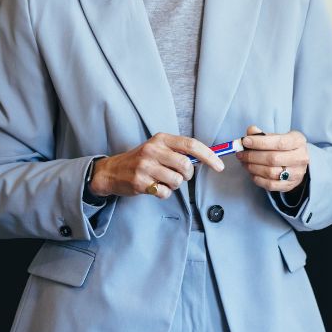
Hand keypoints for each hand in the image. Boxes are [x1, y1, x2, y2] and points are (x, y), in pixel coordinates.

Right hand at [90, 133, 225, 199]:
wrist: (112, 171)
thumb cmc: (141, 160)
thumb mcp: (157, 148)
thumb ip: (178, 151)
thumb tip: (206, 159)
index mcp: (160, 139)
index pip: (191, 144)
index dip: (209, 156)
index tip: (220, 166)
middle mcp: (152, 150)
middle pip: (186, 165)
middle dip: (187, 175)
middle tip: (179, 175)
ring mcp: (145, 166)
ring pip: (177, 181)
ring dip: (174, 185)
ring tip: (162, 181)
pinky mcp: (140, 182)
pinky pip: (164, 192)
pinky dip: (163, 193)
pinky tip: (153, 187)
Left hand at [235, 125, 308, 192]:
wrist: (296, 162)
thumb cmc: (282, 147)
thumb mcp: (276, 136)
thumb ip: (262, 134)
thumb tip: (251, 131)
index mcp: (298, 141)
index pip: (279, 143)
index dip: (260, 142)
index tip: (245, 141)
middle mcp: (301, 158)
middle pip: (273, 159)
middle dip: (252, 156)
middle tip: (240, 154)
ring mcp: (297, 173)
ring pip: (270, 173)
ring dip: (252, 168)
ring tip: (244, 162)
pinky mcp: (290, 185)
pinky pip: (270, 184)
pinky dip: (257, 179)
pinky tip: (251, 172)